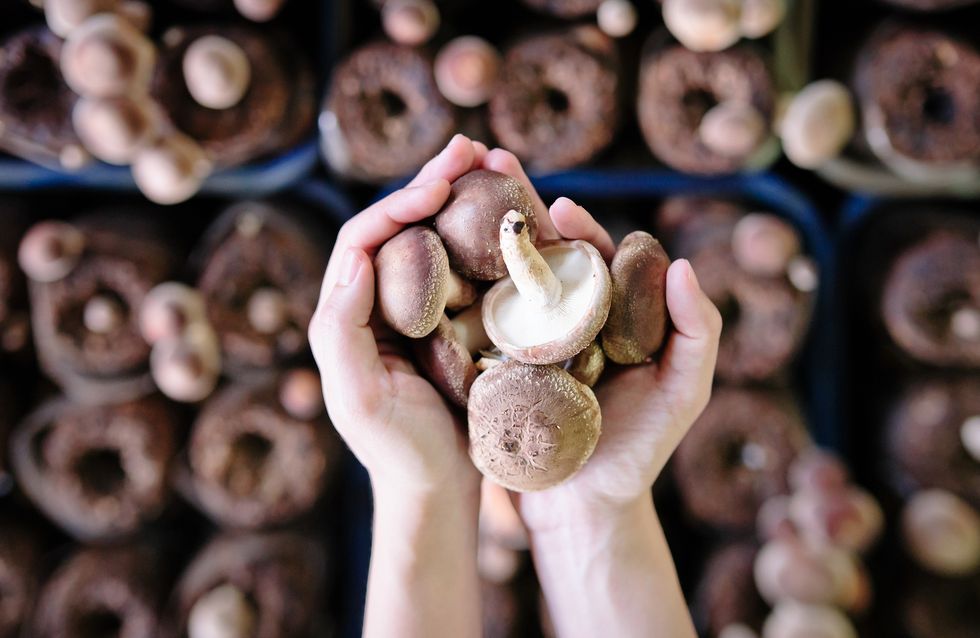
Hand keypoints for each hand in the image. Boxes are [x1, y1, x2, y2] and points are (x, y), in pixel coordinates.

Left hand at [309, 134, 487, 496]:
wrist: (442, 491)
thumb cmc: (399, 452)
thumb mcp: (359, 399)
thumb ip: (340, 330)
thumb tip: (356, 256)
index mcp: (347, 314)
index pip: (364, 239)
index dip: (398, 204)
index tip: (441, 185)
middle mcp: (379, 303)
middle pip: (400, 225)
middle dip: (432, 182)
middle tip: (470, 147)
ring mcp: (418, 311)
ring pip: (435, 237)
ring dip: (460, 196)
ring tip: (493, 160)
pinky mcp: (455, 322)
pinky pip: (467, 266)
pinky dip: (485, 234)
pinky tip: (512, 212)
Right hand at [476, 150, 722, 531]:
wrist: (582, 510)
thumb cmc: (639, 452)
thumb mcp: (684, 393)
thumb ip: (696, 331)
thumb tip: (683, 265)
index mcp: (609, 317)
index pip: (595, 258)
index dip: (580, 227)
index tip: (561, 205)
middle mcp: (565, 321)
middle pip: (541, 256)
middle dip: (517, 209)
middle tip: (492, 168)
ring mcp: (524, 342)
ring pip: (502, 278)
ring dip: (478, 234)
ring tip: (451, 194)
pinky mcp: (491, 366)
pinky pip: (473, 320)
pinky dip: (454, 286)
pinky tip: (431, 255)